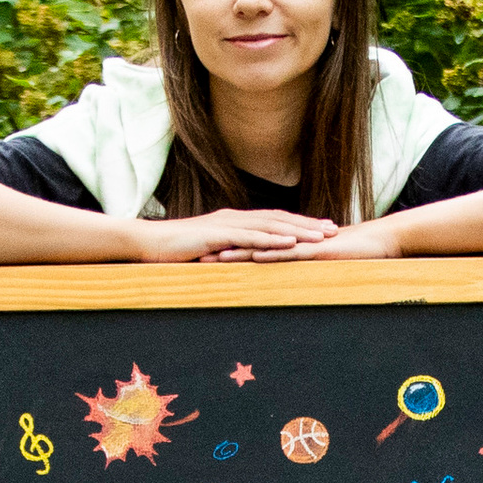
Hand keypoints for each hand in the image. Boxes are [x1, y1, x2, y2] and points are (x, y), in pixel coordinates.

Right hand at [138, 207, 340, 262]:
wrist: (147, 243)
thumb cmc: (174, 251)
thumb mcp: (207, 253)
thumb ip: (226, 254)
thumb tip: (240, 264)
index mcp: (234, 222)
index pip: (273, 221)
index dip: (299, 225)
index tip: (321, 230)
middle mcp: (235, 219)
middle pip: (279, 219)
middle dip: (308, 224)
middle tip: (334, 230)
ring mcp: (227, 225)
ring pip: (270, 226)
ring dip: (298, 230)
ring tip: (322, 236)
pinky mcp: (217, 234)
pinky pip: (250, 237)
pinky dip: (273, 238)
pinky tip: (291, 242)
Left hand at [206, 216, 405, 262]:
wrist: (381, 242)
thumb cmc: (354, 254)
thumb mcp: (321, 263)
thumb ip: (303, 267)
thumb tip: (287, 280)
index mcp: (289, 244)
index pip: (252, 246)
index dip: (228, 250)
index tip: (204, 256)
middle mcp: (291, 241)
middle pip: (250, 244)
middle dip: (222, 250)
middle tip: (195, 257)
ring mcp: (303, 243)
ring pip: (264, 247)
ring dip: (239, 252)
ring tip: (213, 258)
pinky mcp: (317, 249)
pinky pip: (290, 253)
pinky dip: (271, 255)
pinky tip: (254, 258)